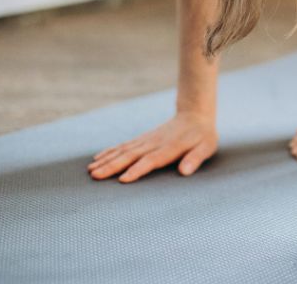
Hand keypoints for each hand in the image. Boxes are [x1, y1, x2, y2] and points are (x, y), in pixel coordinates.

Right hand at [87, 112, 217, 182]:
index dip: (137, 170)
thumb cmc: (202, 136)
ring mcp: (146, 140)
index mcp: (169, 148)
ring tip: (91, 170)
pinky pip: (123, 146)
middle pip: (130, 156)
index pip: (150, 160)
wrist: (194, 116)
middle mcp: (153, 143)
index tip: (122, 179)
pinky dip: (109, 151)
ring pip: (123, 150)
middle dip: (112, 166)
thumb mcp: (206, 147)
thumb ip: (195, 159)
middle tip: (95, 176)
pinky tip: (97, 158)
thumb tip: (185, 171)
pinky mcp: (142, 139)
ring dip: (106, 160)